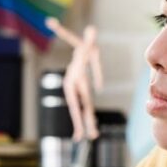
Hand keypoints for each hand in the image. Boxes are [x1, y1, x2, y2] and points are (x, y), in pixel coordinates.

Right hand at [45, 17, 100, 140]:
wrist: (77, 51)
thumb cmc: (85, 46)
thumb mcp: (87, 44)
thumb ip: (89, 40)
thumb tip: (92, 29)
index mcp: (75, 82)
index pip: (81, 101)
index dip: (85, 114)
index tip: (86, 127)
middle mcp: (73, 89)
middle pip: (80, 109)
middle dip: (84, 123)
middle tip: (88, 138)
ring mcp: (75, 92)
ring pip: (81, 109)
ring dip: (86, 123)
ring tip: (93, 136)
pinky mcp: (79, 93)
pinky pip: (83, 106)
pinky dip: (87, 116)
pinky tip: (92, 125)